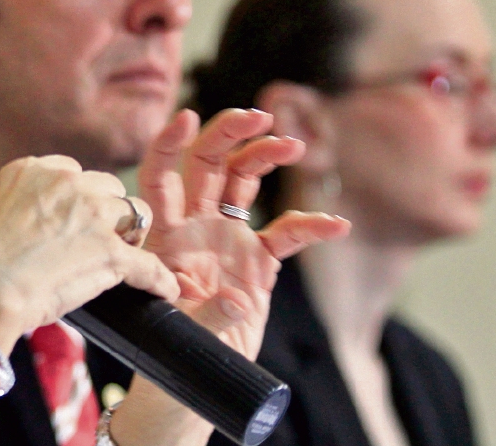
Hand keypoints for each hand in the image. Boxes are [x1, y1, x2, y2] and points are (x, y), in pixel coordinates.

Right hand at [0, 155, 180, 349]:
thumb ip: (14, 208)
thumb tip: (22, 226)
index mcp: (31, 169)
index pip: (71, 173)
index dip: (75, 198)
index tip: (72, 218)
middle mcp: (66, 183)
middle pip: (108, 188)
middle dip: (105, 212)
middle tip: (97, 240)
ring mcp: (92, 216)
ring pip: (135, 215)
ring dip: (130, 236)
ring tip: (126, 259)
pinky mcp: (110, 254)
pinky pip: (148, 265)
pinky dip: (157, 280)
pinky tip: (165, 291)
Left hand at [138, 108, 349, 357]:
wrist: (195, 379)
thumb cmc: (171, 350)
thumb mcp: (179, 331)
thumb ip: (205, 311)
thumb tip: (234, 296)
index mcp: (164, 233)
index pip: (159, 175)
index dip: (168, 143)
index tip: (186, 117)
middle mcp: (194, 226)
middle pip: (207, 163)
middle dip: (230, 133)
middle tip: (260, 116)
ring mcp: (226, 239)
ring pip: (243, 181)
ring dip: (265, 156)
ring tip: (294, 145)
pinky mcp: (256, 261)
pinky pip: (285, 234)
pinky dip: (310, 226)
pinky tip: (336, 225)